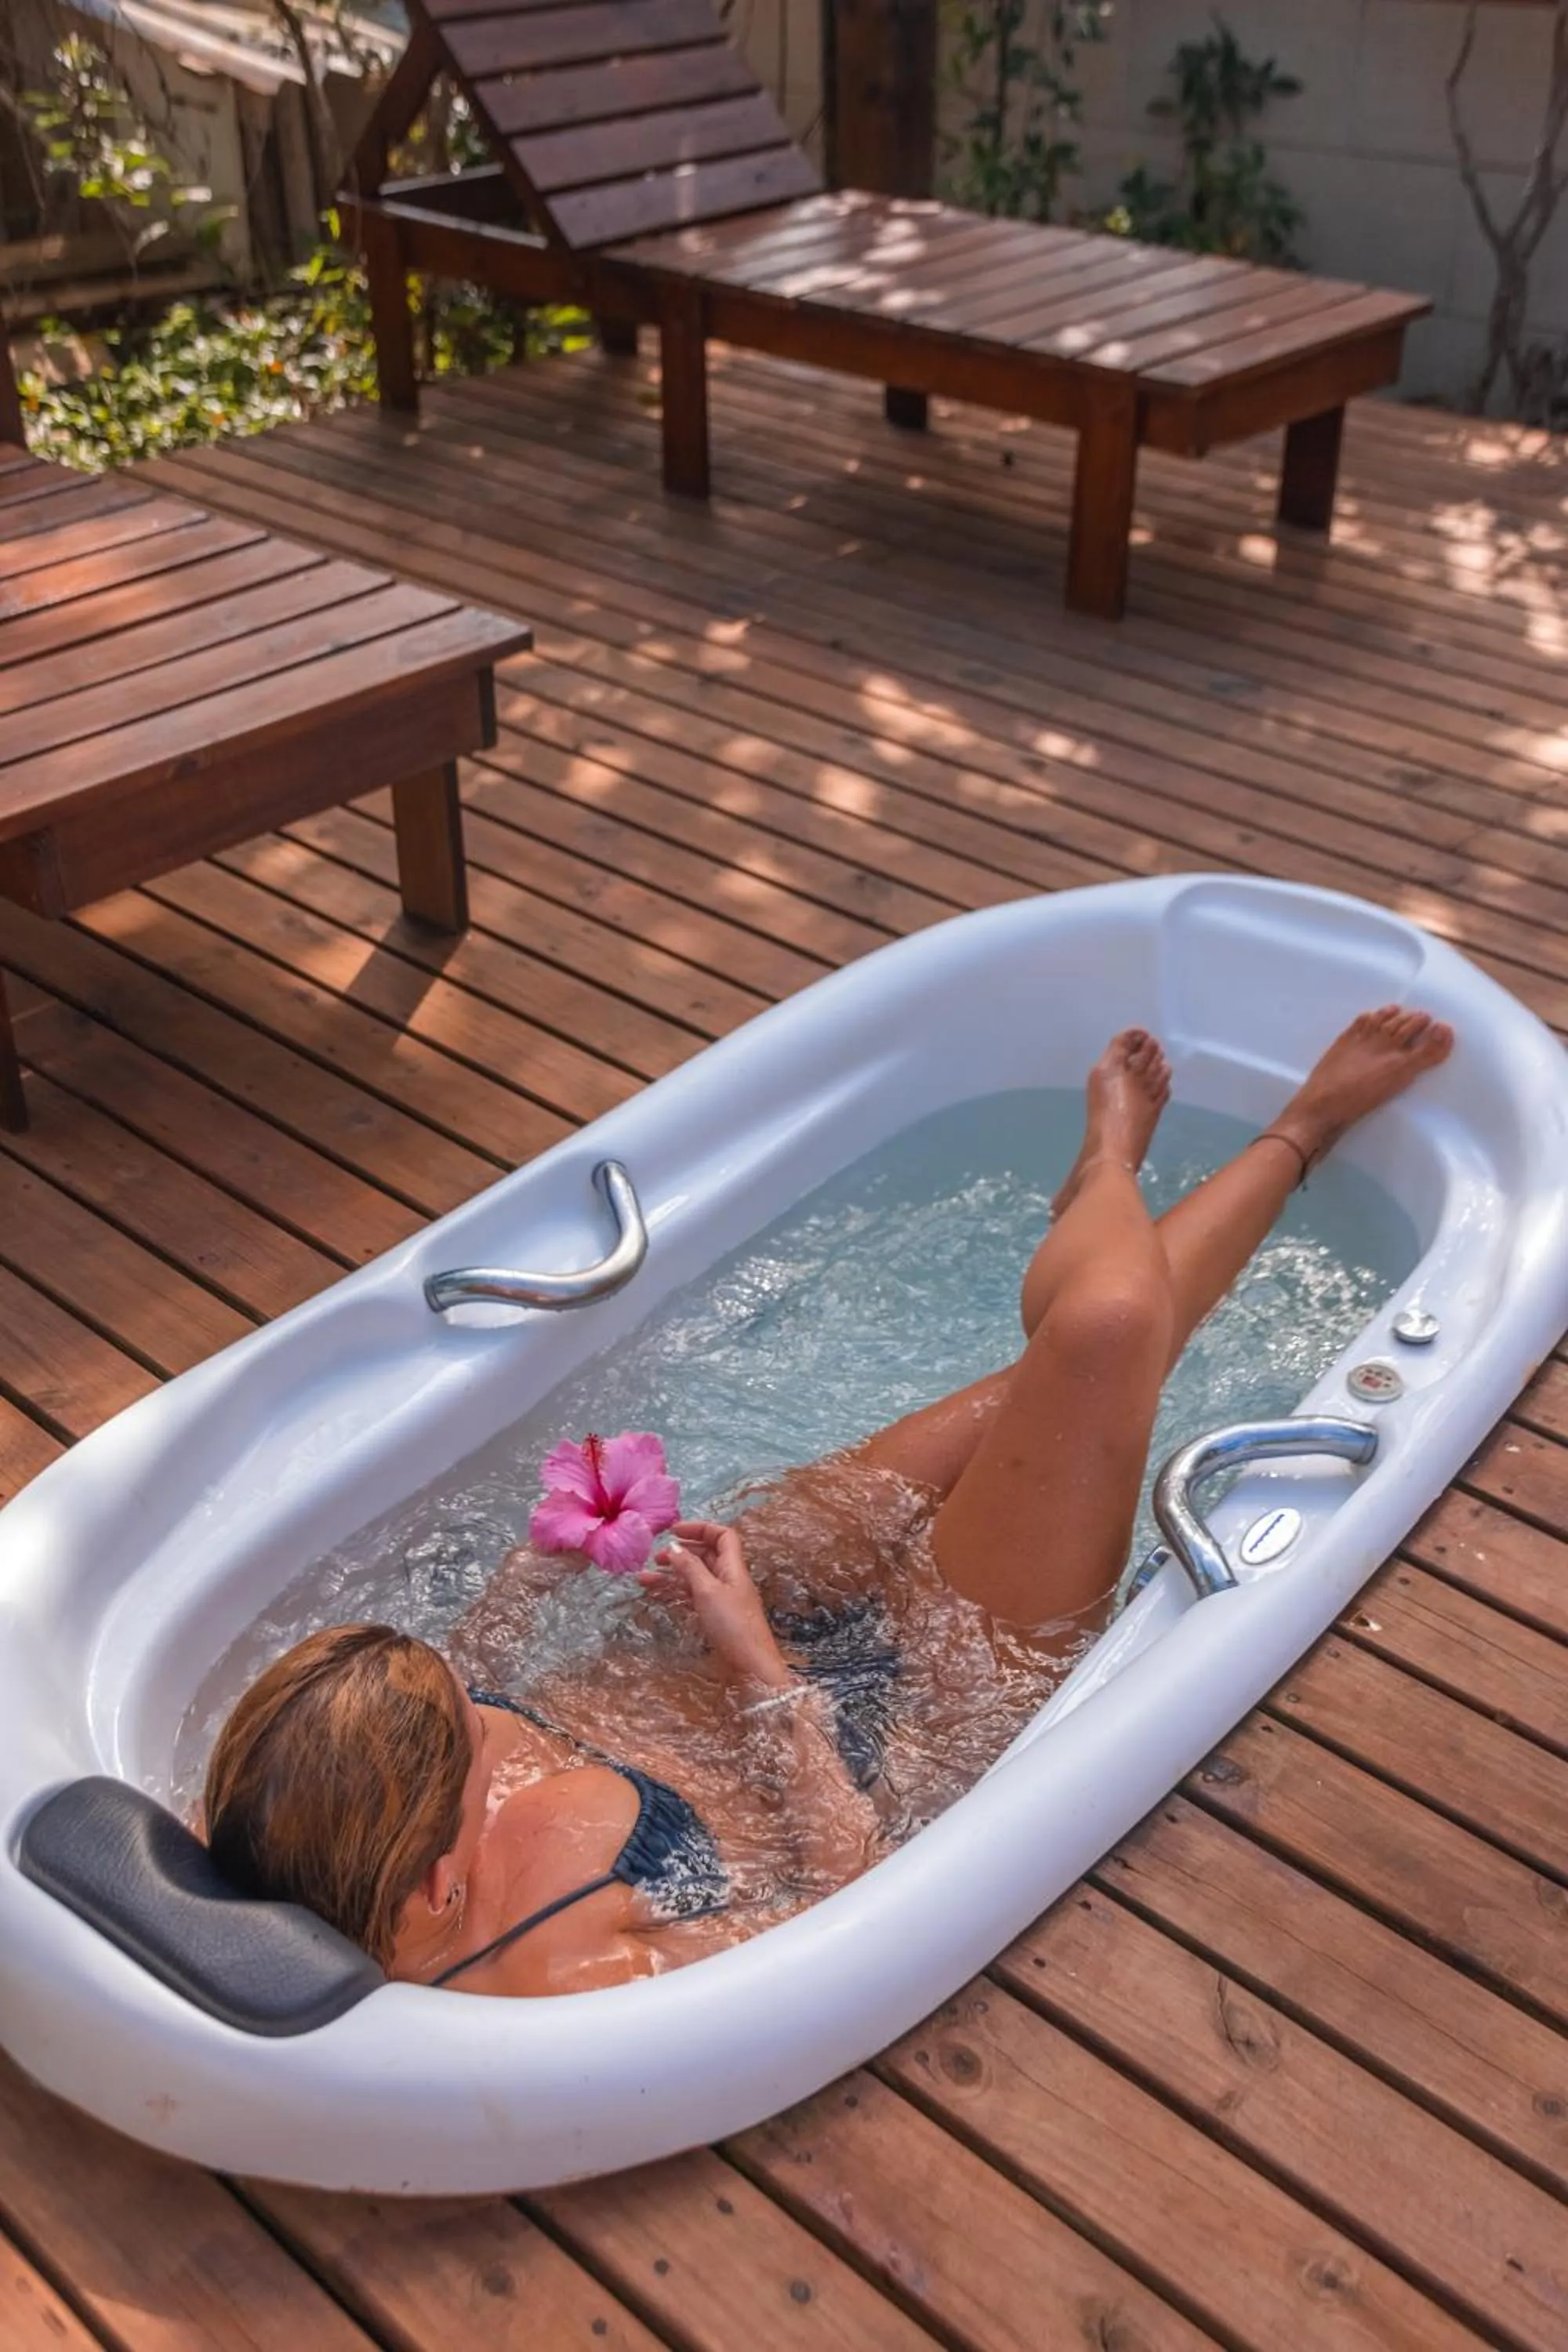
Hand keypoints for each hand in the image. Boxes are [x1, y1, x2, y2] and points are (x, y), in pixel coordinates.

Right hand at [638, 1519, 793, 1687]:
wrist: (751, 1665)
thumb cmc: (732, 1625)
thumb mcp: (708, 1592)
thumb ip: (690, 1568)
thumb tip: (674, 1546)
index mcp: (733, 1567)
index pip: (722, 1536)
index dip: (701, 1529)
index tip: (674, 1532)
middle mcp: (729, 1579)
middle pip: (707, 1556)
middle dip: (681, 1552)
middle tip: (655, 1558)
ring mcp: (722, 1598)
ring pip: (696, 1577)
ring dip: (673, 1574)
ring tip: (645, 1577)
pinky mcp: (716, 1616)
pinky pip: (693, 1596)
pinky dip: (676, 1593)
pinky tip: (656, 1594)